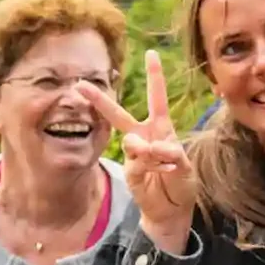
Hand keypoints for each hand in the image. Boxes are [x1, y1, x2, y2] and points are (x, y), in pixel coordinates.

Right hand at [82, 50, 195, 253]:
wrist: (172, 210)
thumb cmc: (180, 183)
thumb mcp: (184, 166)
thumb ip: (170, 153)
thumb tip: (148, 146)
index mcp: (161, 128)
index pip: (157, 98)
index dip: (154, 76)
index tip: (150, 53)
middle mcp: (145, 137)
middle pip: (119, 115)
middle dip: (100, 100)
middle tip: (79, 85)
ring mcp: (135, 154)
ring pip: (132, 142)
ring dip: (149, 151)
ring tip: (165, 163)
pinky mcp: (130, 170)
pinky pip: (138, 162)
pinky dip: (152, 165)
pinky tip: (163, 171)